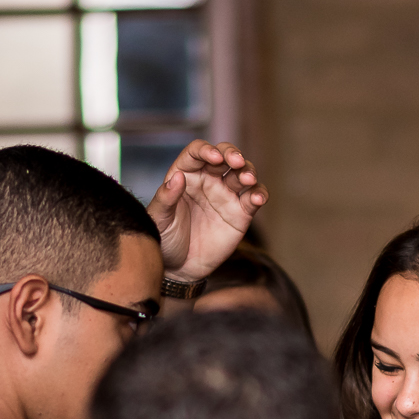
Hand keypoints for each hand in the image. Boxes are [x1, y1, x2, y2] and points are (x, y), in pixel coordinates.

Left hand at [147, 140, 267, 283]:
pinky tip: (258, 198)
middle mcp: (209, 180)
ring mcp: (226, 195)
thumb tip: (177, 177)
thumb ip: (166, 198)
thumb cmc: (165, 239)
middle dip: (232, 154)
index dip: (206, 150)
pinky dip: (260, 194)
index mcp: (186, 175)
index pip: (197, 153)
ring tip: (248, 180)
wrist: (179, 268)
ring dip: (248, 171)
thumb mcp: (159, 219)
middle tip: (235, 162)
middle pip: (225, 156)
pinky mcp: (241, 213)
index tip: (213, 157)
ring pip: (243, 173)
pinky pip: (254, 198)